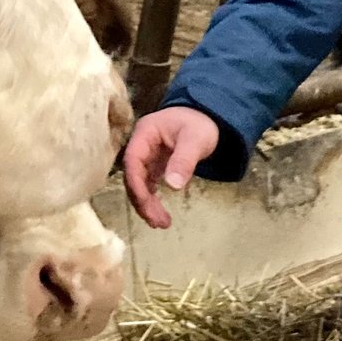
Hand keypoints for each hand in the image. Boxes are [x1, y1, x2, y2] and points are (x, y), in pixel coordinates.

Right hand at [121, 106, 218, 229]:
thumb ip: (184, 161)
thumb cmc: (200, 124)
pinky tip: (159, 213)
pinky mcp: (154, 164)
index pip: (132, 161)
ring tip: (161, 223)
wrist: (208, 117)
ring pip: (139, 183)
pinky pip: (147, 184)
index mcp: (145, 133)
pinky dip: (152, 199)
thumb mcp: (195, 140)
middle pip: (133, 175)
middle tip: (157, 222)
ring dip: (146, 204)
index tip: (146, 203)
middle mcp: (141, 145)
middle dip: (142, 200)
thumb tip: (173, 186)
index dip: (136, 184)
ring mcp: (146, 155)